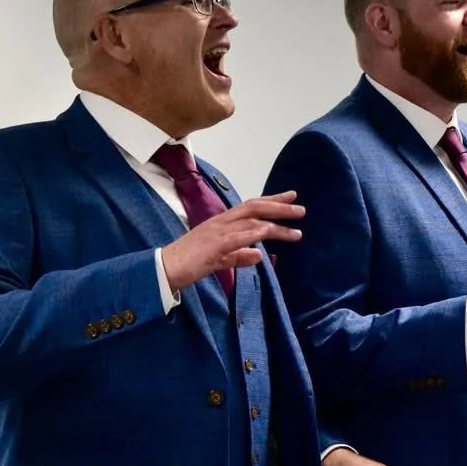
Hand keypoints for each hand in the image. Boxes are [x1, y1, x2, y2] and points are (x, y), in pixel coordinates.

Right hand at [161, 191, 303, 292]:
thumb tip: (259, 256)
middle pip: (254, 208)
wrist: (165, 268)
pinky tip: (269, 234)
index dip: (272, 201)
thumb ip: (239, 256)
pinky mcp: (215, 245)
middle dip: (279, 207)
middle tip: (301, 209)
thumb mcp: (220, 259)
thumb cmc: (190, 263)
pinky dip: (255, 234)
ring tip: (297, 231)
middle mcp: (221, 222)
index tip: (291, 198)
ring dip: (276, 225)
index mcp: (222, 223)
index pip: (250, 207)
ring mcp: (218, 232)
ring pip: (251, 222)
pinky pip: (238, 237)